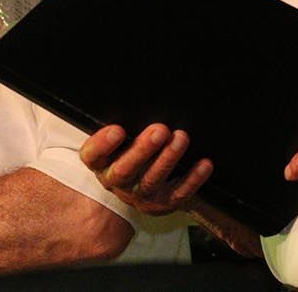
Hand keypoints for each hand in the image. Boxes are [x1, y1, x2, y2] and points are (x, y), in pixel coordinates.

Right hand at [79, 123, 211, 215]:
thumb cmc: (124, 151)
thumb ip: (120, 125)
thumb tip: (137, 93)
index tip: (118, 129)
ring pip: (151, 180)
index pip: (93, 155)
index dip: (104, 144)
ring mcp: (140, 195)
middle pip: (125, 170)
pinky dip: (193, 180)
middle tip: (160, 129)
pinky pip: (178, 194)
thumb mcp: (114, 140)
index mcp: (100, 163)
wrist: (132, 188)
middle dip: (143, 149)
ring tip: (181, 138)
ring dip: (168, 159)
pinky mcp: (163, 204)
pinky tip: (204, 164)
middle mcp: (116, 181)